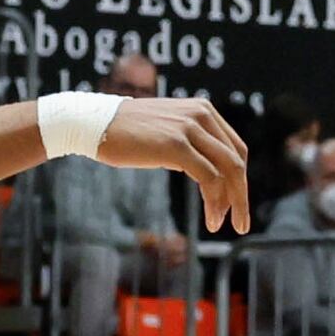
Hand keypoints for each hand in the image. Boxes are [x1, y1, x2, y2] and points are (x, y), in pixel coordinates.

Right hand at [99, 93, 256, 231]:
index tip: (235, 204)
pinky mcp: (176, 145)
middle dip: (240, 195)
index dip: (239, 179)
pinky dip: (215, 201)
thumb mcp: (168, 132)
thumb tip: (210, 174)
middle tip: (240, 223)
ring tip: (222, 224)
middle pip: (236, 160)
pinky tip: (211, 218)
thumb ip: (191, 145)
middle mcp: (201, 115)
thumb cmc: (126, 133)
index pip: (234, 148)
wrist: (93, 123)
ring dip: (231, 202)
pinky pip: (209, 177)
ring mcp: (189, 128)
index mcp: (202, 110)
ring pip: (228, 170)